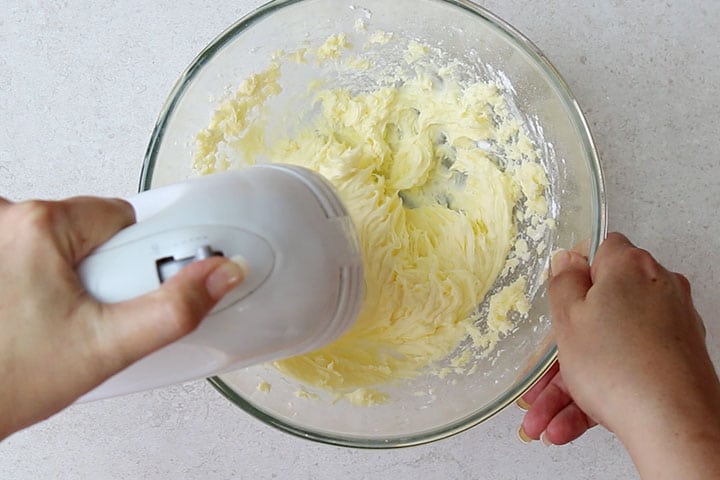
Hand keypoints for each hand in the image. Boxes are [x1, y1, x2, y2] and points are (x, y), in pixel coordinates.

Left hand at [0, 196, 244, 440]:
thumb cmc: (4, 380)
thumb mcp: (106, 348)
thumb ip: (174, 308)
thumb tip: (220, 274)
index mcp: (39, 225)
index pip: (120, 217)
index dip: (133, 258)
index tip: (120, 291)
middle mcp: (3, 219)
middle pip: (84, 228)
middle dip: (95, 268)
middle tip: (81, 313)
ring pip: (52, 240)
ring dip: (60, 271)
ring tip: (49, 317)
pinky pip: (21, 247)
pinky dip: (30, 272)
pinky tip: (24, 310)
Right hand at [519, 233, 719, 477]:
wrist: (675, 427)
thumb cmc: (618, 367)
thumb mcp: (568, 318)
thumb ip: (564, 282)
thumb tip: (568, 260)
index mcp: (630, 268)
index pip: (600, 252)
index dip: (575, 275)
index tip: (558, 300)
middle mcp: (659, 290)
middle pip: (601, 310)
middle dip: (563, 349)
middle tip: (540, 377)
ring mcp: (672, 328)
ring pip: (609, 349)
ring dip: (571, 386)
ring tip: (544, 421)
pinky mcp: (678, 362)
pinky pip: (627, 372)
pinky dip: (597, 397)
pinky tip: (566, 428)